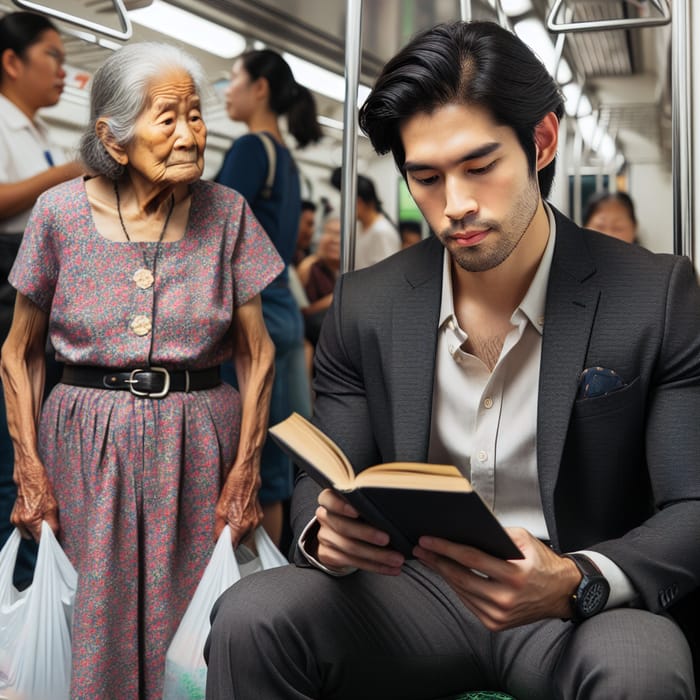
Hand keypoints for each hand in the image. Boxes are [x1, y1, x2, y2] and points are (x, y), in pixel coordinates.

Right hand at [11, 470, 58, 540]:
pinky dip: (30, 524)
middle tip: (49, 523)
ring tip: (42, 516)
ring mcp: (15, 519)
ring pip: (27, 532)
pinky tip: (36, 514)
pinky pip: (23, 526)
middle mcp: (20, 521)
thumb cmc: (42, 490)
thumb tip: (54, 536)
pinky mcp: (14, 516)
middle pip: (32, 537)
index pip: (39, 539)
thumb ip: (52, 524)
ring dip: (35, 528)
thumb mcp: (53, 507)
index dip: (48, 538)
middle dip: (41, 533)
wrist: (30, 478)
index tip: (53, 536)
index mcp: (30, 520)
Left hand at [214, 460, 262, 546]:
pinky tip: (238, 514)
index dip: (225, 546)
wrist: (246, 475)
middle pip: (240, 541)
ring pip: (246, 534)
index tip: (220, 543)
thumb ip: (219, 529)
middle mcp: (252, 525)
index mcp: (241, 526)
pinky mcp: (260, 515)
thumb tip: (218, 540)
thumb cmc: (233, 489)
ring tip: (232, 518)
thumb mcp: (219, 511)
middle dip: (232, 538)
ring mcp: (257, 520)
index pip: (233, 546)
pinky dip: (244, 524)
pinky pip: (251, 526)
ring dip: (238, 531)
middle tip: (224, 528)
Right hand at [314, 488, 404, 574]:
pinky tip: (390, 568)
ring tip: (396, 559)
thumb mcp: (359, 505)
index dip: (341, 506)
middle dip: (367, 534)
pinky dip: (374, 566)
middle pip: (343, 526)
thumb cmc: (358, 515)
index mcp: (330, 499)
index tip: (356, 511)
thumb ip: (368, 504)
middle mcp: (325, 516)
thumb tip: (395, 508)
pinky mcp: (328, 554)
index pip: (328, 498)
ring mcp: (324, 536)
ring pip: (350, 547)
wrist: (338, 537)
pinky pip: (352, 562)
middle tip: (387, 539)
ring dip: (376, 555)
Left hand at [414, 527, 580, 629]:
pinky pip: (468, 602)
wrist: (562, 593)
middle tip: (420, 549)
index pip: (470, 558)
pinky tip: (446, 574)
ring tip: (429, 559)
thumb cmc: (542, 563)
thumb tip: (463, 529)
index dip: (445, 548)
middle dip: (436, 560)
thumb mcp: (523, 539)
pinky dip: (456, 587)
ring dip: (442, 573)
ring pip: (461, 590)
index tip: (427, 540)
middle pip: (460, 576)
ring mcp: (499, 614)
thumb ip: (496, 533)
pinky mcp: (495, 624)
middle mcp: (506, 598)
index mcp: (515, 575)